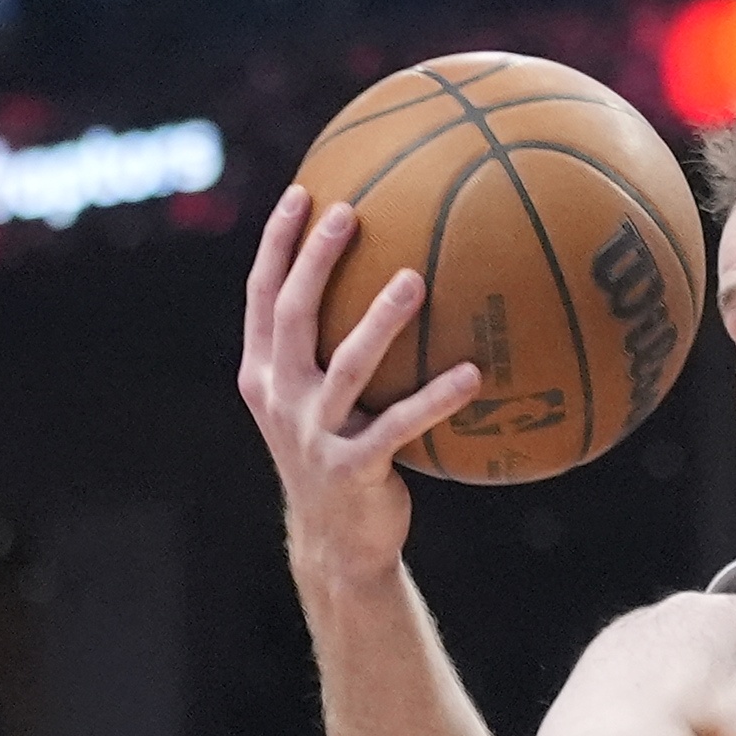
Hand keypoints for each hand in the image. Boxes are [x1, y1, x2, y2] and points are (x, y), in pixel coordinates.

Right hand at [237, 186, 484, 587]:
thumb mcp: (317, 404)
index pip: (262, 297)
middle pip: (293, 314)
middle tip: (349, 212)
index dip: (278, 245)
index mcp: (263, 375)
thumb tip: (388, 279)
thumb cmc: (339, 458)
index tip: (303, 193)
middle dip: (317, 260)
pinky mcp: (353, 467)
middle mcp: (279, 398)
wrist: (336, 542)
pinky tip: (474, 374)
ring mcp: (313, 434)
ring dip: (380, 321)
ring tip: (414, 279)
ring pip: (347, 365)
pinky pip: (401, 425)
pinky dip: (437, 398)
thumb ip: (327, 351)